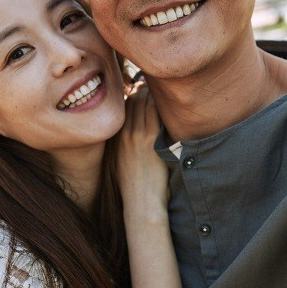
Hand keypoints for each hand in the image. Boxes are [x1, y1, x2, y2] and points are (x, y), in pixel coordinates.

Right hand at [118, 87, 168, 214]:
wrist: (141, 202)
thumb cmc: (135, 187)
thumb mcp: (121, 163)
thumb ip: (123, 146)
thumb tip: (130, 137)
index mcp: (116, 138)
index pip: (124, 107)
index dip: (135, 95)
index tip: (145, 90)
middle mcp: (123, 134)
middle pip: (133, 101)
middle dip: (146, 90)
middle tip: (158, 85)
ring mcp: (136, 136)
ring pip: (144, 104)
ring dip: (154, 94)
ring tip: (166, 89)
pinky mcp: (150, 140)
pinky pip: (155, 113)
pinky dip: (161, 103)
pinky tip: (170, 100)